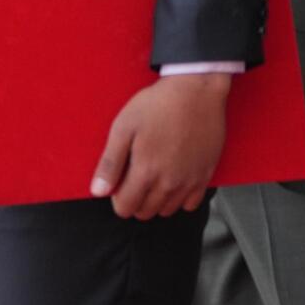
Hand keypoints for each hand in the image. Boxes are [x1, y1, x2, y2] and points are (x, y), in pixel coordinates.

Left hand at [90, 73, 230, 218]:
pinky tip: (172, 182)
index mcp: (146, 172)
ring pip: (168, 210)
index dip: (117, 200)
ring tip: (151, 180)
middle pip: (146, 212)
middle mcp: (170, 183)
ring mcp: (190, 181)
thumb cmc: (156, 106)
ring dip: (155, 202)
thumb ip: (110, 164)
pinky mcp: (206, 175)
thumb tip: (98, 191)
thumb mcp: (123, 128)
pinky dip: (179, 200)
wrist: (195, 92)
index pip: (126, 207)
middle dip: (134, 202)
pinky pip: (191, 204)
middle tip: (131, 180)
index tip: (116, 187)